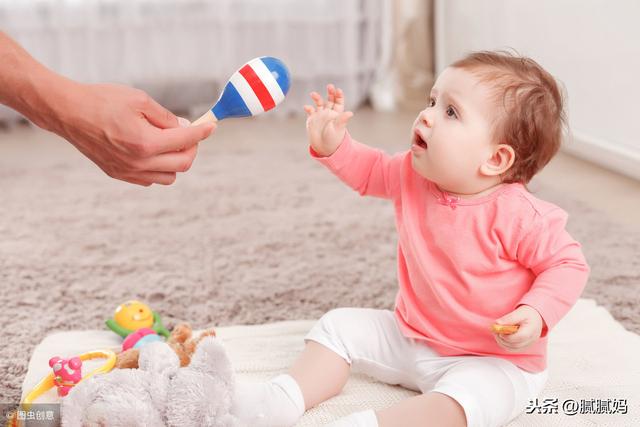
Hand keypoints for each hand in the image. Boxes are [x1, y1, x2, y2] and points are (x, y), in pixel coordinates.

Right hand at [48, 82, 215, 185]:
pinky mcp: (119, 175)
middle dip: (192, 148)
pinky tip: (152, 151)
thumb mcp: (140, 100)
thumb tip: (185, 128)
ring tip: (168, 142)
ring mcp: (128, 172)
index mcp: (145, 142)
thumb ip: (167, 117)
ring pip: (169, 176)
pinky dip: (159, 168)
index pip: (186, 141)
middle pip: (183, 164)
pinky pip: (151, 179)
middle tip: (189, 134)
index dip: (202, 133)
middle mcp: (138, 162)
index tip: (211, 126)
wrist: (67, 112)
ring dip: (176, 161)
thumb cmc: (102, 100)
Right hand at [303, 84, 352, 156]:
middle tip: (330, 86)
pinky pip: (310, 110)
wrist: (323, 148)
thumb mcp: (338, 128)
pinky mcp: (312, 119)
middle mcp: (329, 113)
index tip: (338, 90)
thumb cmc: (334, 139)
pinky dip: (308, 107)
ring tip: (313, 94)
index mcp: (337, 114)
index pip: (339, 102)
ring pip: (319, 103)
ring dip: (316, 97)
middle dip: (330, 92)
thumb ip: (342, 119)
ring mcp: (320, 115)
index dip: (339, 95)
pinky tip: (307, 107)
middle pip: (330, 99)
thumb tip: (351, 113)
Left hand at [493, 305, 543, 351]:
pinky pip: (513, 349)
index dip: (507, 336)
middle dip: (502, 339)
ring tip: (497, 333)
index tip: (499, 330)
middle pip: (515, 345)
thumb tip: (497, 323)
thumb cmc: (528, 314)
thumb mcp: (519, 312)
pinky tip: (502, 336)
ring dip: (502, 342)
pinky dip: (505, 344)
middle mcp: (530, 340)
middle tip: (495, 331)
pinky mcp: (524, 346)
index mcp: (531, 331)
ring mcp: (527, 344)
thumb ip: (509, 318)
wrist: (536, 318)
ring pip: (512, 348)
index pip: (519, 337)